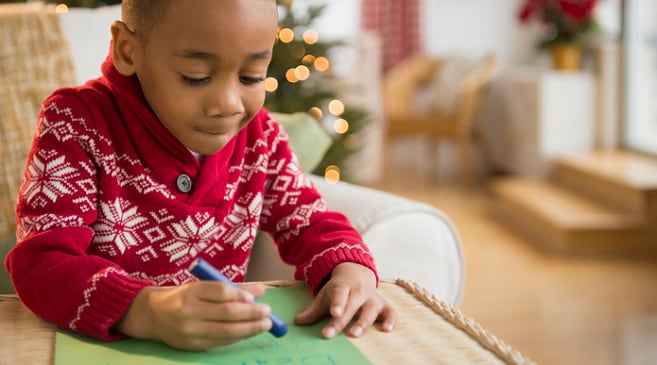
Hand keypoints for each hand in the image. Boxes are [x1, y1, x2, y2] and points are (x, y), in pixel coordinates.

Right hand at [114, 282, 272, 349]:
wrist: (152, 315)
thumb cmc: (184, 297)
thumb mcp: (203, 286)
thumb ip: (231, 288)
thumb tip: (261, 290)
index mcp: (191, 291)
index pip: (219, 291)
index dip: (240, 294)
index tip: (257, 297)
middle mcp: (188, 311)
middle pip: (226, 312)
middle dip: (251, 313)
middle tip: (268, 311)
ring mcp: (189, 331)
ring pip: (225, 331)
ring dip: (249, 328)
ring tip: (265, 324)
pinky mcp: (192, 346)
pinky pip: (220, 342)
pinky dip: (238, 337)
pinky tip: (249, 332)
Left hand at [294, 263, 396, 337]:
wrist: (356, 274)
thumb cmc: (338, 291)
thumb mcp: (325, 296)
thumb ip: (312, 311)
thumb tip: (297, 322)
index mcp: (343, 287)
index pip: (339, 294)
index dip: (337, 303)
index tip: (334, 313)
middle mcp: (359, 292)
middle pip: (352, 305)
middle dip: (343, 320)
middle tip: (334, 333)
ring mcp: (372, 298)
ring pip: (371, 309)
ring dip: (364, 321)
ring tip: (355, 334)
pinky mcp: (384, 305)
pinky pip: (391, 312)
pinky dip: (391, 320)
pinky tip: (387, 329)